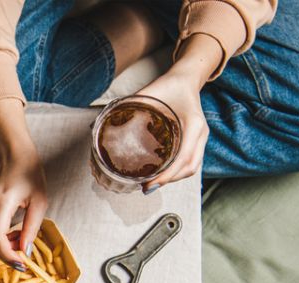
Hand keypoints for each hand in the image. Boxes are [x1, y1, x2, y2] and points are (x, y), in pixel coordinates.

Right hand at [0, 102, 47, 266]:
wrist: (14, 154)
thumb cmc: (30, 173)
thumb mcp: (39, 201)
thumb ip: (32, 227)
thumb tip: (24, 251)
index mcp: (1, 202)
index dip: (6, 253)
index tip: (21, 263)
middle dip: (4, 254)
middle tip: (22, 258)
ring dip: (3, 246)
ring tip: (21, 241)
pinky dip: (0, 238)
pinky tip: (14, 233)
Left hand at [136, 35, 220, 191]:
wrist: (185, 79)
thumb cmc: (167, 86)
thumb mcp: (148, 94)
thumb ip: (127, 107)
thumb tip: (98, 124)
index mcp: (193, 123)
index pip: (183, 157)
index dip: (166, 175)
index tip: (148, 184)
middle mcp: (200, 132)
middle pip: (189, 167)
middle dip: (168, 181)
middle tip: (146, 188)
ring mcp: (201, 137)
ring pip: (192, 167)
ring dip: (173, 179)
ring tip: (152, 184)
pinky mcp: (197, 140)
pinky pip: (191, 161)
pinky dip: (177, 172)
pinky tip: (161, 175)